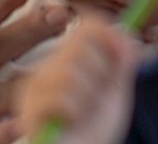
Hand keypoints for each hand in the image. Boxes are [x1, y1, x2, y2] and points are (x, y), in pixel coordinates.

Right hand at [16, 22, 139, 143]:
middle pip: (80, 43)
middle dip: (100, 73)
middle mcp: (47, 67)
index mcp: (68, 60)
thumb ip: (123, 63)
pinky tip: (70, 122)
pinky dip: (74, 111)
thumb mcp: (116, 92)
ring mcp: (35, 87)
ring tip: (82, 113)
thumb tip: (127, 34)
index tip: (123, 58)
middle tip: (95, 98)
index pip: (88, 28)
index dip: (110, 36)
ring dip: (87, 97)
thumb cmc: (96, 129)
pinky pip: (59, 97)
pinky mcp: (29, 109)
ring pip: (70, 71)